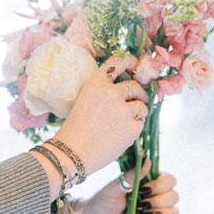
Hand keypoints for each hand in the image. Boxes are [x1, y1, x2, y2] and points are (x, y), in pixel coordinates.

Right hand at [56, 54, 148, 176]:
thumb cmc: (75, 128)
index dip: (130, 60)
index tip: (135, 64)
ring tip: (124, 123)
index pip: (117, 61)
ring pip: (141, 105)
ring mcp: (123, 110)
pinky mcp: (132, 127)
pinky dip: (135, 128)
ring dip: (137, 112)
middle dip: (138, 93)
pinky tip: (121, 134)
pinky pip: (141, 122)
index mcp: (96, 83)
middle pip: (134, 86)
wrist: (72, 153)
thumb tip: (126, 89)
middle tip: (136, 101)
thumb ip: (103, 92)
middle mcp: (111, 93)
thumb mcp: (84, 100)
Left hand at [74, 160, 179, 213]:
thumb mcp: (114, 188)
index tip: (144, 189)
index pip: (169, 180)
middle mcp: (155, 198)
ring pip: (175, 212)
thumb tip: (148, 159)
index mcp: (147, 184)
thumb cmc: (100, 203)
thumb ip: (131, 176)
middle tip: (142, 205)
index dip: (161, 185)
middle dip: (161, 200)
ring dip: (164, 213)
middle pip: (174, 196)